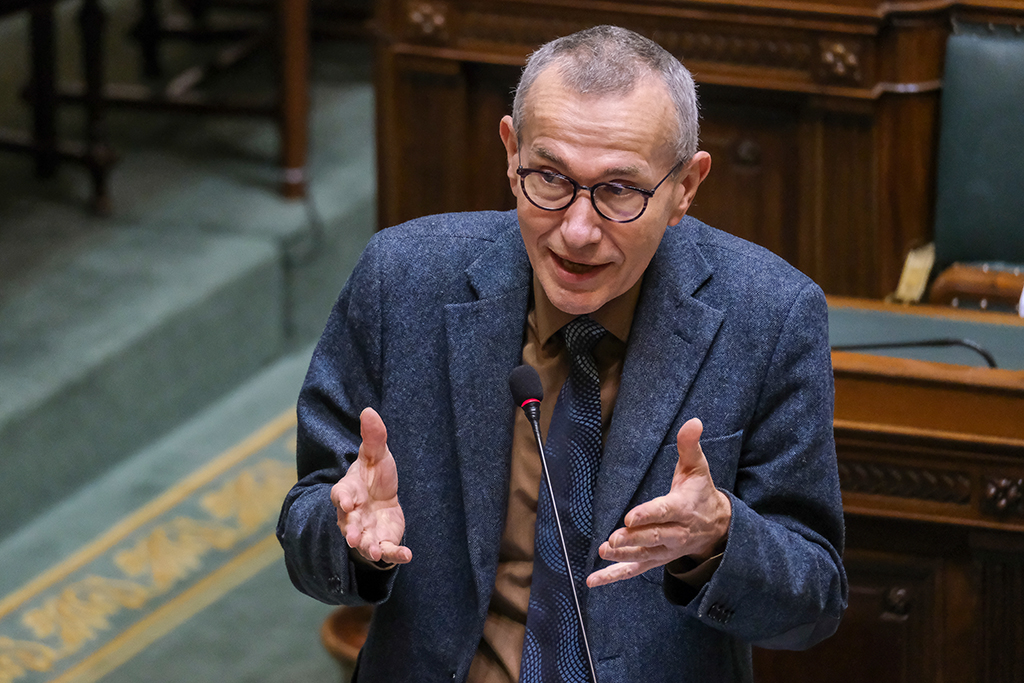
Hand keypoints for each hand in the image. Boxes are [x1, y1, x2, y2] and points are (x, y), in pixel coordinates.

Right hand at [331, 407, 412, 565]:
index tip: (346, 501)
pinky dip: (396, 555)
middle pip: (349, 523)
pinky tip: (408, 556)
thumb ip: (373, 437)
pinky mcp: (384, 541)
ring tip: (374, 551)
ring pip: (365, 541)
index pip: (341, 494)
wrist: (383, 499)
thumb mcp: (376, 454)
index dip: (342, 498)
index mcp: (348, 491)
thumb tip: (369, 410)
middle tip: (353, 537)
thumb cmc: (374, 475)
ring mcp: (367, 530)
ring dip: (369, 547)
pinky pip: (389, 550)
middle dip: (351, 530)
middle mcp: (353, 514)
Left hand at [587, 418, 730, 586]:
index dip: (648, 515)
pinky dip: (613, 577)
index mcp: (683, 508)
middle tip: (613, 538)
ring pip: (642, 555)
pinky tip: (593, 581)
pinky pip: (633, 571)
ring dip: (622, 556)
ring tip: (604, 552)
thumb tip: (694, 421)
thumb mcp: (698, 468)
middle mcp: (675, 533)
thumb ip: (690, 446)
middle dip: (633, 539)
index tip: (631, 516)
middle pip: (652, 537)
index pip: (665, 512)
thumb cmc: (701, 493)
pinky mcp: (654, 560)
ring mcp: (664, 550)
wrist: (717, 528)